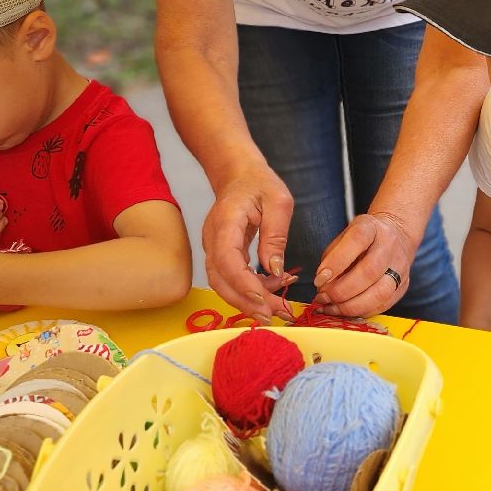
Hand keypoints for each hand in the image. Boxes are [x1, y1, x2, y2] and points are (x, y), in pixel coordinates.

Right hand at [202, 160, 297, 319]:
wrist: (238, 175)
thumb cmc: (259, 184)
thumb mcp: (278, 201)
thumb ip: (275, 234)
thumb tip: (275, 268)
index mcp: (225, 222)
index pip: (227, 260)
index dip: (243, 282)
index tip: (264, 297)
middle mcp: (213, 239)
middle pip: (220, 280)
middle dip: (245, 301)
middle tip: (273, 314)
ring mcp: (213, 248)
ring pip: (222, 284)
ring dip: (246, 300)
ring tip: (275, 309)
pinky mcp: (220, 255)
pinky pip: (229, 278)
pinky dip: (248, 289)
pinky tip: (272, 288)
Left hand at [311, 211, 418, 317]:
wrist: (396, 237)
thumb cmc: (363, 240)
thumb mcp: (343, 238)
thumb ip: (332, 258)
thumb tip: (323, 286)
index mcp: (371, 227)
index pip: (357, 241)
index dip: (336, 262)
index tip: (319, 279)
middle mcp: (389, 245)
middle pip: (369, 271)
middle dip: (341, 290)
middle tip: (323, 297)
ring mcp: (400, 267)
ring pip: (380, 293)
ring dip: (351, 306)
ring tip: (332, 308)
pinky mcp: (404, 286)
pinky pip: (383, 305)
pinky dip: (361, 312)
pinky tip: (345, 311)